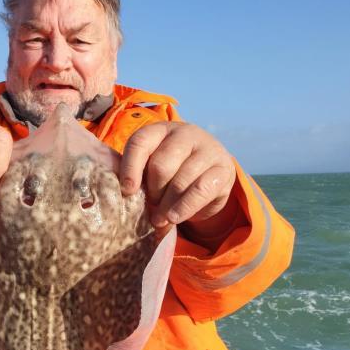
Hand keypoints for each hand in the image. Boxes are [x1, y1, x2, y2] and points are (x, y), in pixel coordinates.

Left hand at [120, 123, 235, 228]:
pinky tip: (175, 218)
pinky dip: (184, 208)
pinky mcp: (223, 168)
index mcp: (160, 131)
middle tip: (152, 205)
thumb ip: (139, 180)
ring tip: (161, 219)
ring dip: (167, 205)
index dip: (130, 168)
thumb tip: (126, 198)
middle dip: (153, 192)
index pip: (140, 142)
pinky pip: (200, 190)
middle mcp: (185, 133)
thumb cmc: (172, 175)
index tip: (127, 192)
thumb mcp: (152, 172)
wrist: (209, 178)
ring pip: (180, 180)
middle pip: (161, 165)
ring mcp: (207, 148)